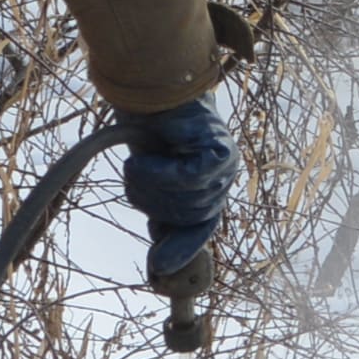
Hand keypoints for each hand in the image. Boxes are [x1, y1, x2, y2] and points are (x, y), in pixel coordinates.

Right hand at [115, 96, 233, 285]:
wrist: (150, 91)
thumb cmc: (150, 133)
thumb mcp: (152, 180)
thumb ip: (162, 210)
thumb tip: (162, 256)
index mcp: (208, 192)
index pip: (199, 232)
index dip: (179, 250)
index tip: (158, 268)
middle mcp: (222, 182)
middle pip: (185, 216)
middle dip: (152, 202)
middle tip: (132, 179)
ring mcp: (226, 167)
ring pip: (185, 199)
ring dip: (151, 185)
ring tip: (135, 165)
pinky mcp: (221, 150)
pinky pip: (188, 177)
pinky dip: (160, 171)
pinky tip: (141, 160)